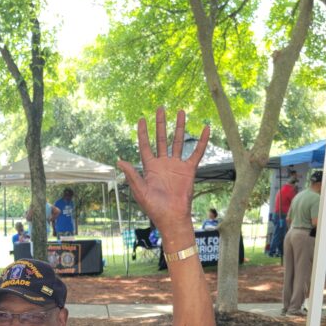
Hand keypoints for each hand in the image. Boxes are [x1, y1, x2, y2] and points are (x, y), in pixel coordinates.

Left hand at [118, 109, 208, 236]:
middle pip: (161, 139)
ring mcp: (176, 165)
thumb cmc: (154, 207)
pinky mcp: (189, 169)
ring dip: (179, 127)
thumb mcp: (140, 190)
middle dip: (161, 124)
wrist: (172, 217)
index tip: (142, 119)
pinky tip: (206, 128)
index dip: (143, 133)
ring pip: (178, 141)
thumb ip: (131, 175)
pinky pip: (196, 152)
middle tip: (161, 108)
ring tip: (180, 111)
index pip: (145, 146)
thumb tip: (119, 160)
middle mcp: (163, 163)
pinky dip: (202, 141)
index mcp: (150, 167)